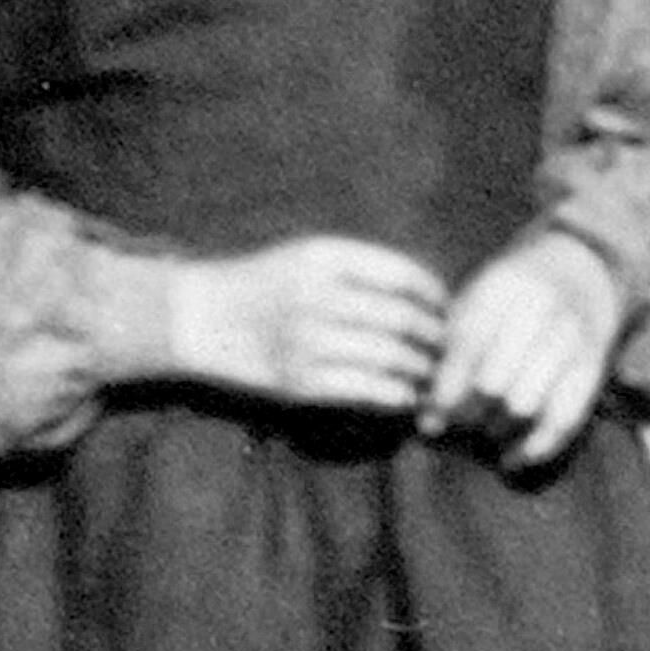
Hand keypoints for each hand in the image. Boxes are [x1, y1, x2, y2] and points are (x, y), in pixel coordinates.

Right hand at [162, 237, 450, 415]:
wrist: (200, 318)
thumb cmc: (265, 285)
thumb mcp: (307, 256)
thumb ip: (361, 269)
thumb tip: (429, 296)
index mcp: (323, 255)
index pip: (402, 274)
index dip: (435, 295)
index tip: (447, 309)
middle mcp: (317, 295)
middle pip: (403, 318)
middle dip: (436, 337)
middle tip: (449, 348)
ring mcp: (307, 340)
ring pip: (391, 356)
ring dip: (421, 369)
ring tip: (433, 374)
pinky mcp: (300, 383)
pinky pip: (368, 390)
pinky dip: (397, 394)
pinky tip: (406, 395)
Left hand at [420, 231, 622, 473]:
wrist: (579, 268)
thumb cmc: (509, 295)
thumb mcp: (474, 299)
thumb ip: (448, 348)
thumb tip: (425, 414)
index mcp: (502, 284)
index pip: (467, 347)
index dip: (445, 392)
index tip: (429, 422)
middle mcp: (541, 306)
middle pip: (494, 383)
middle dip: (468, 414)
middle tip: (456, 424)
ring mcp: (572, 335)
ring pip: (525, 405)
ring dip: (497, 429)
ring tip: (482, 431)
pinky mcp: (594, 364)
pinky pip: (563, 420)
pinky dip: (534, 448)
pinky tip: (510, 459)